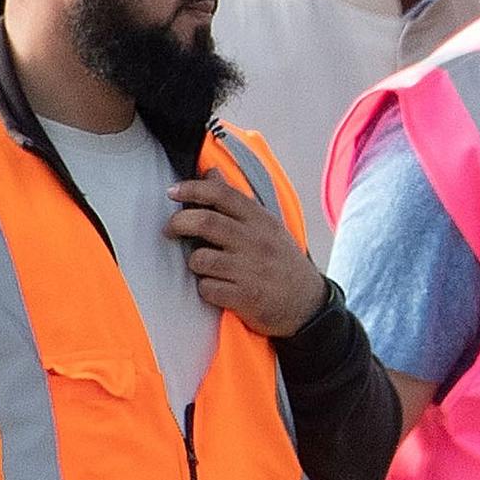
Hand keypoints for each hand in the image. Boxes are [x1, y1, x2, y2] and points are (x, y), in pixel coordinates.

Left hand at [169, 172, 328, 335]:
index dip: (192, 189)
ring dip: (195, 263)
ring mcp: (251, 270)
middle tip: (169, 229)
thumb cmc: (283, 263)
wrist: (309, 305)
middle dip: (178, 223)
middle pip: (206, 222)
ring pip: (201, 259)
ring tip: (205, 268)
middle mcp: (256, 242)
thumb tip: (211, 173)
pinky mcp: (246, 297)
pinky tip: (217, 289)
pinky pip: (207, 289)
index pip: (222, 194)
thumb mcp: (268, 227)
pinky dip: (206, 289)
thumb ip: (237, 203)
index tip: (173, 191)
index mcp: (261, 221)